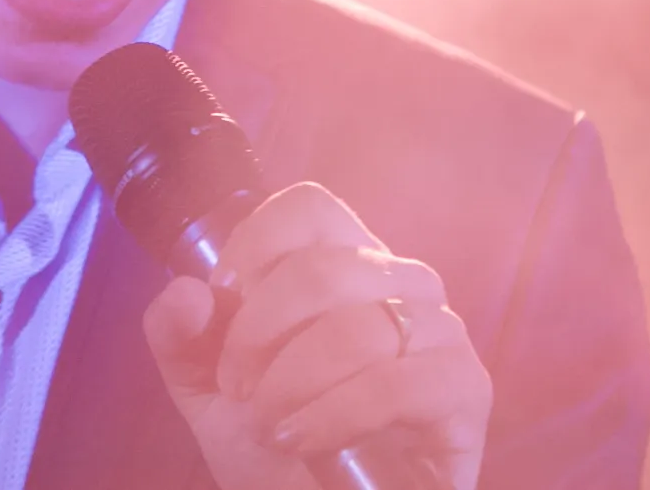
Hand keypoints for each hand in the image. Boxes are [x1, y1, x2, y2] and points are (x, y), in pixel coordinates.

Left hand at [142, 183, 490, 489]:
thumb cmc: (280, 439)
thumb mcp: (210, 390)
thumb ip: (182, 337)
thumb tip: (184, 292)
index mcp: (346, 261)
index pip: (309, 208)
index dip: (254, 246)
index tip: (223, 300)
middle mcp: (401, 281)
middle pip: (321, 269)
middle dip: (259, 333)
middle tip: (238, 387)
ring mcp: (441, 331)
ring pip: (355, 329)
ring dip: (290, 384)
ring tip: (267, 426)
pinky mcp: (466, 388)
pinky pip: (395, 384)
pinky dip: (333, 415)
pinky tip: (303, 440)